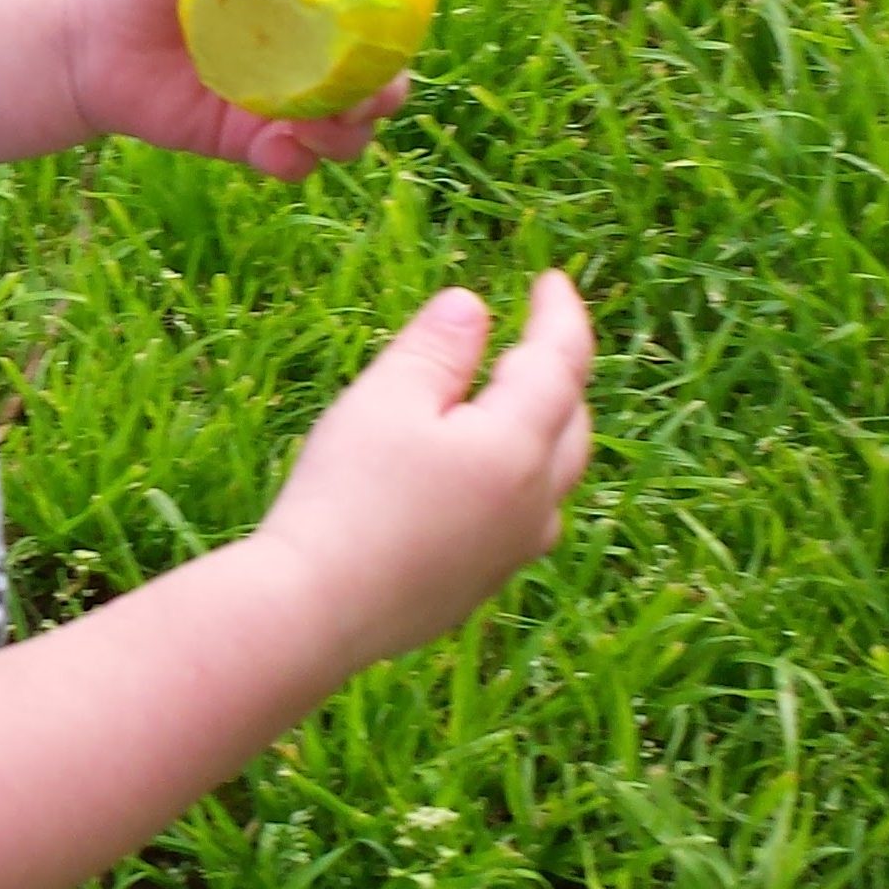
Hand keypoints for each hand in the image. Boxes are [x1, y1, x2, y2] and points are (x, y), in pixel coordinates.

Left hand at [63, 0, 408, 179]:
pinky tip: (280, 149)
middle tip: (374, 93)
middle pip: (373, 79)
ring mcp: (282, 103)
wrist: (88, 39)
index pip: (370, 12)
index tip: (401, 24)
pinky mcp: (250, 143)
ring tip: (326, 129)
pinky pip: (290, 161)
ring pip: (343, 130)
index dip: (398, 21)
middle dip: (387, 91)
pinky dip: (296, 161)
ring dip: (349, 135)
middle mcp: (305, 54)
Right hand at [253, 274, 594, 672]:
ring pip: (554, 480)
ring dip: (547, 432)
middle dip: (560, 374)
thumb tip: (472, 305)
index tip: (552, 279)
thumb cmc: (346, 495)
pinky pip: (523, 521)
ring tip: (517, 405)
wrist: (316, 609)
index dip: (561, 314)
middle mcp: (534, 503)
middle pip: (572, 425)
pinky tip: (481, 482)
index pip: (561, 363)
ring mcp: (511, 553)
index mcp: (517, 445)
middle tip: (532, 337)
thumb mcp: (385, 400)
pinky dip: (518, 482)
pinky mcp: (480, 587)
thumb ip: (437, 348)